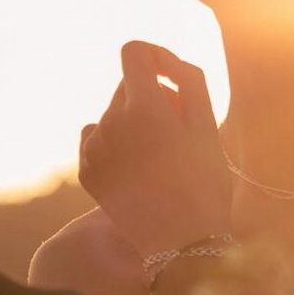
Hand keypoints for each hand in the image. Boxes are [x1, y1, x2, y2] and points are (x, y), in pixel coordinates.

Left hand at [78, 42, 233, 260]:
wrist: (180, 242)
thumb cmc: (203, 183)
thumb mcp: (207, 125)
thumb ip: (188, 80)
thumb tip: (163, 64)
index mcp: (142, 107)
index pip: (134, 52)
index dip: (156, 56)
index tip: (170, 77)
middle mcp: (110, 123)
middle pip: (126, 86)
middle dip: (151, 97)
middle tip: (176, 133)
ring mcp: (94, 149)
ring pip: (113, 114)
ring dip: (134, 123)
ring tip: (159, 158)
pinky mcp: (87, 170)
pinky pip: (98, 139)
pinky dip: (117, 144)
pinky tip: (138, 169)